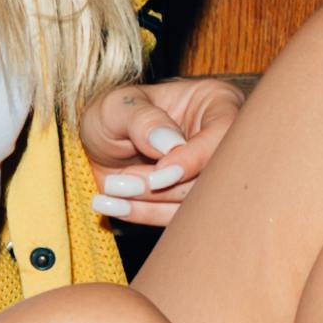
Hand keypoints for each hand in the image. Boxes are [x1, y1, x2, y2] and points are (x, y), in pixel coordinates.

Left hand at [81, 71, 247, 227]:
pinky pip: (182, 219)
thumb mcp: (117, 107)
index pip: (224, 133)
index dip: (194, 158)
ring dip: (153, 203)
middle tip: (121, 183)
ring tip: (112, 188)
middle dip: (166, 186)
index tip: (158, 173)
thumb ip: (143, 120)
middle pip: (215, 174)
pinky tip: (113, 205)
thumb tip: (171, 144)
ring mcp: (211, 172)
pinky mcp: (195, 200)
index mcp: (216, 103)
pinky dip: (146, 215)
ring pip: (200, 202)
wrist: (97, 144)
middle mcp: (222, 140)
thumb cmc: (112, 114)